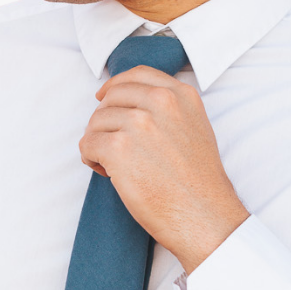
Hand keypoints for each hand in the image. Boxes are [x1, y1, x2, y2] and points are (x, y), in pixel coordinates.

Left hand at [80, 66, 249, 273]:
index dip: (115, 85)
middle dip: (105, 121)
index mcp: (181, 95)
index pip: (137, 75)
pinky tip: (106, 172)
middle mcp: (161, 102)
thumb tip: (132, 104)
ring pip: (96, 121)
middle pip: (111, 98)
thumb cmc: (199, 182)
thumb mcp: (195, 128)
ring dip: (98, 142)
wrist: (203, 215)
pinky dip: (90, 158)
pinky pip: (87, 143)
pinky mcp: (119, 147)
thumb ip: (169, 109)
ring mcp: (139, 123)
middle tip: (114, 148)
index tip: (103, 97)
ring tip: (114, 165)